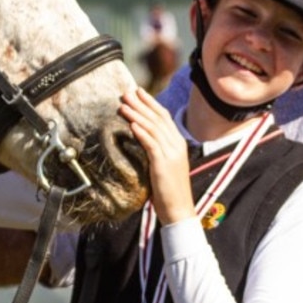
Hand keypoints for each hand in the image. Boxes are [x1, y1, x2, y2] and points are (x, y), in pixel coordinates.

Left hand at [120, 88, 193, 224]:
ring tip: (123, 104)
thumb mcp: (164, 166)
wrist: (179, 210)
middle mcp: (176, 145)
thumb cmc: (168, 191)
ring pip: (153, 128)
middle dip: (141, 103)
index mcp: (178, 144)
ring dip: (137, 114)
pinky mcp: (164, 163)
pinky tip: (132, 124)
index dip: (151, 103)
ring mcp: (171, 153)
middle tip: (126, 91)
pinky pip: (151, 143)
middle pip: (158, 118)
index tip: (138, 92)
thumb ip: (156, 151)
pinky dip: (141, 132)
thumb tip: (141, 140)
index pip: (164, 117)